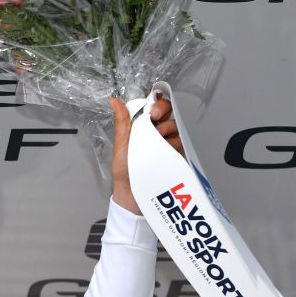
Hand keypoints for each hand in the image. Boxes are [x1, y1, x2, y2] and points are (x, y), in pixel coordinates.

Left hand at [109, 93, 179, 214]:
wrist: (132, 195)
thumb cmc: (124, 171)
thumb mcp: (121, 145)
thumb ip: (122, 123)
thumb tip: (114, 102)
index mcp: (142, 128)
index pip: (154, 109)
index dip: (156, 105)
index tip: (152, 111)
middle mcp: (156, 134)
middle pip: (167, 114)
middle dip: (163, 112)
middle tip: (155, 121)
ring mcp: (166, 144)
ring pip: (175, 127)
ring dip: (168, 128)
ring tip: (158, 138)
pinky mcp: (174, 155)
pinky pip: (181, 143)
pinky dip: (174, 143)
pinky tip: (167, 148)